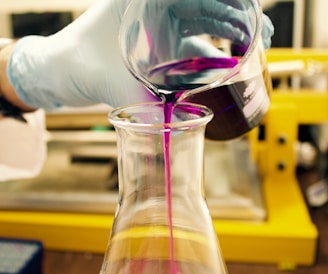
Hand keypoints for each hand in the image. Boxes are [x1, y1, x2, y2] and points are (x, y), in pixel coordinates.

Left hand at [7, 0, 272, 110]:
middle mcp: (156, 7)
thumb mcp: (111, 81)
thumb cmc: (77, 62)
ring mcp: (159, 24)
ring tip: (252, 49)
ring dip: (228, 34)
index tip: (253, 19)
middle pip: (209, 6)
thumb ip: (140, 108)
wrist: (60, 68)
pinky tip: (225, 64)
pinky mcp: (160, 42)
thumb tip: (168, 138)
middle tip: (260, 38)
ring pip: (204, 23)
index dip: (233, 5)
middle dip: (238, 19)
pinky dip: (210, 51)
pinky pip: (192, 41)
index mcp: (146, 1)